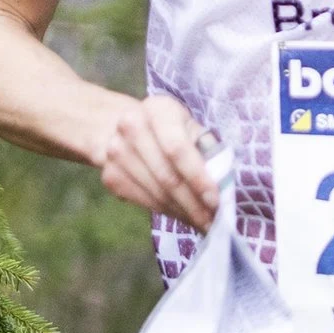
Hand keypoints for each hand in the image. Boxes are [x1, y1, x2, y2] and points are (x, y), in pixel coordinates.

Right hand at [94, 91, 223, 229]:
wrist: (117, 126)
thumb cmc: (168, 128)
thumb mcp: (190, 127)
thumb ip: (207, 151)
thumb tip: (222, 184)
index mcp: (157, 110)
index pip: (177, 149)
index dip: (197, 178)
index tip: (215, 201)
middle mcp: (131, 128)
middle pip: (167, 177)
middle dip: (194, 204)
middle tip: (214, 222)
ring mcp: (116, 153)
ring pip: (157, 194)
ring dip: (183, 213)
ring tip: (203, 222)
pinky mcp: (110, 176)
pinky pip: (145, 201)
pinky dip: (168, 212)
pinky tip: (183, 216)